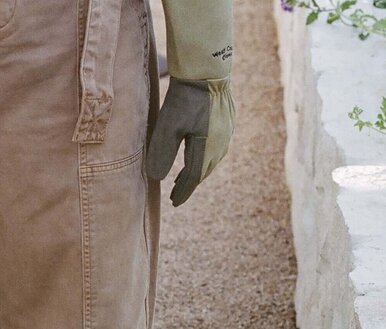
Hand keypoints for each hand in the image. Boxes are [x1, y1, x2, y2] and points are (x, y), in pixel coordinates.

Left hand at [145, 77, 234, 206]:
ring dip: (198, 171)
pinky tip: (199, 153)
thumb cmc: (185, 98)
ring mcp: (227, 132)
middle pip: (204, 171)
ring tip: (185, 178)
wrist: (207, 69)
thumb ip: (162, 153)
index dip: (183, 191)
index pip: (194, 178)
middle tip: (176, 194)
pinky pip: (217, 147)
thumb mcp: (168, 127)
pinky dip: (205, 156)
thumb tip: (157, 179)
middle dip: (190, 184)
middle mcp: (221, 143)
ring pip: (212, 160)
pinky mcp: (228, 121)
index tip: (174, 202)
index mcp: (207, 148)